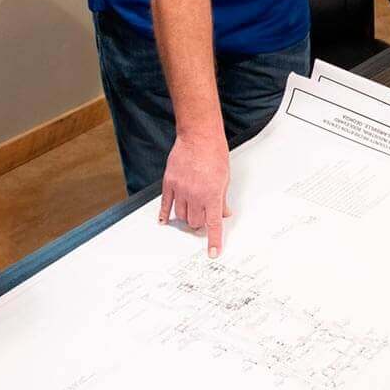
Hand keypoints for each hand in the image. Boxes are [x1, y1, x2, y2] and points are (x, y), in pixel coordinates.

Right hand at [160, 132, 231, 257]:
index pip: (213, 224)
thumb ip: (222, 199)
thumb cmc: (214, 154)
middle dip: (200, 223)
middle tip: (204, 218)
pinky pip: (166, 204)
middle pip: (195, 222)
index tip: (212, 253)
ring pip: (181, 216)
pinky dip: (165, 215)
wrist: (199, 137)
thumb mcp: (225, 178)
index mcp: (212, 195)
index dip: (213, 241)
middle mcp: (195, 195)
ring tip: (191, 213)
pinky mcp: (169, 183)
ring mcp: (180, 190)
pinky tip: (165, 221)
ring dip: (187, 218)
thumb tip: (224, 214)